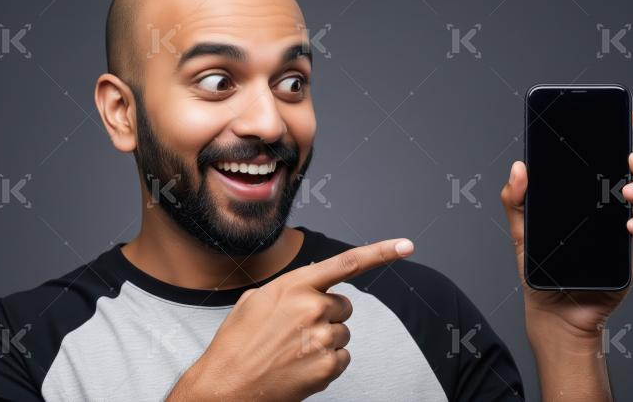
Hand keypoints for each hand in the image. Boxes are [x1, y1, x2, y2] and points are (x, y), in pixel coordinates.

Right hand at [167, 238, 414, 400]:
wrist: (226, 386)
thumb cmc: (237, 343)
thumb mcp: (254, 301)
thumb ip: (287, 288)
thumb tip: (306, 287)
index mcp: (294, 285)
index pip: (346, 263)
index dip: (380, 252)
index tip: (406, 246)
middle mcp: (312, 307)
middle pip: (344, 305)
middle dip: (328, 315)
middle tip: (298, 331)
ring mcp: (323, 337)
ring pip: (344, 333)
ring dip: (326, 341)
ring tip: (293, 351)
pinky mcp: (328, 365)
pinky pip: (343, 358)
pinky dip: (327, 363)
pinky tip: (301, 366)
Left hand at [500, 111, 632, 340]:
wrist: (554, 311)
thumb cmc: (540, 269)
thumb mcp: (521, 231)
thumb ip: (515, 200)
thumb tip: (519, 167)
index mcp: (583, 195)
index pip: (600, 160)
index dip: (613, 138)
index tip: (619, 119)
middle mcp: (607, 205)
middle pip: (631, 172)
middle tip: (628, 160)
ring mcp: (624, 225)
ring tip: (626, 191)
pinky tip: (630, 224)